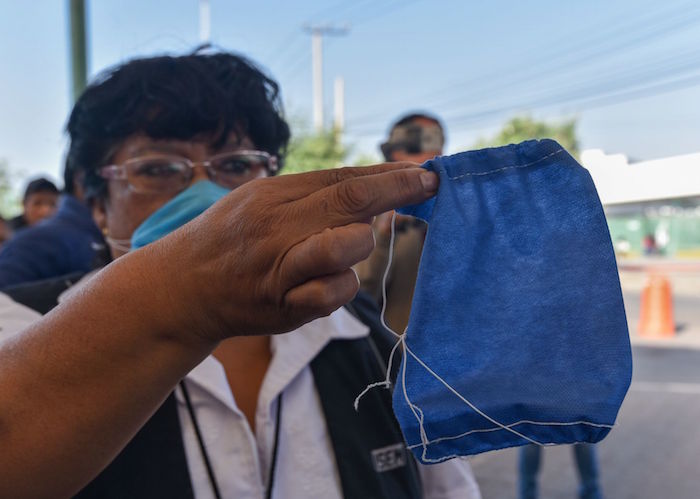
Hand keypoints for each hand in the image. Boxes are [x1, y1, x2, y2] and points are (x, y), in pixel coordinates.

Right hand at [136, 162, 437, 341]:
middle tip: (426, 187)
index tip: (425, 173)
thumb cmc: (230, 237)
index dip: (389, 177)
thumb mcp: (260, 198)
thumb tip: (371, 181)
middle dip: (397, 193)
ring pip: (348, 247)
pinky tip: (329, 280)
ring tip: (345, 245)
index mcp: (272, 198)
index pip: (342, 180)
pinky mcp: (286, 308)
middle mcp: (278, 229)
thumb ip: (311, 191)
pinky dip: (343, 285)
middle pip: (351, 204)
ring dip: (360, 244)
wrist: (184, 288)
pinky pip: (336, 294)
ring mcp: (282, 269)